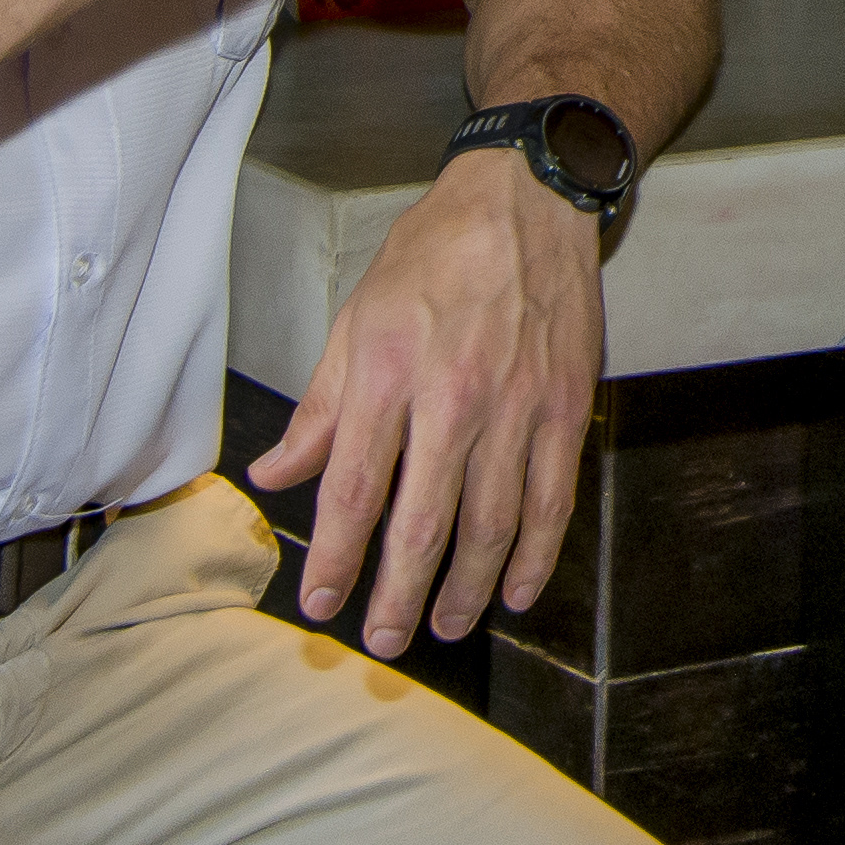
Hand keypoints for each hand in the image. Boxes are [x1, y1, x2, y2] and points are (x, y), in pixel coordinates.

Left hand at [250, 147, 598, 659]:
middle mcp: (454, 397)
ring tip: (445, 624)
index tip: (323, 605)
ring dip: (466, 590)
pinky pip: (552, 499)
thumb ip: (321, 409)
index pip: (355, 492)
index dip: (337, 562)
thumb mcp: (356, 319)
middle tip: (384, 643)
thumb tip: (277, 475)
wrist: (526, 201)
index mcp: (388, 374)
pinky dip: (536, 555)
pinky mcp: (566, 407)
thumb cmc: (434, 256)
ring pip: (492, 525)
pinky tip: (516, 590)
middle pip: (423, 525)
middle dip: (398, 595)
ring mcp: (517, 406)